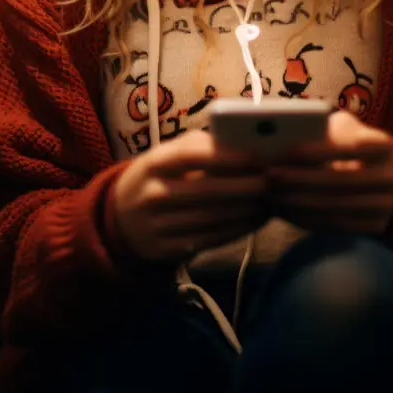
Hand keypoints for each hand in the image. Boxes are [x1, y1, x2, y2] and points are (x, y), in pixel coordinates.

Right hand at [112, 130, 268, 264]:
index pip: (191, 156)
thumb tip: (243, 143)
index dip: (226, 157)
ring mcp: (158, 225)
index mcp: (154, 163)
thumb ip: (199, 147)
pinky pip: (210, 239)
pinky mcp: (166, 250)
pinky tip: (255, 220)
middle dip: (245, 187)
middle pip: (206, 191)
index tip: (256, 158)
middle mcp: (153, 194)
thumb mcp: (166, 156)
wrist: (120, 219)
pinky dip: (238, 229)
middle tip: (272, 181)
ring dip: (247, 210)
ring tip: (270, 201)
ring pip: (213, 218)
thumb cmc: (158, 177)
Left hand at [266, 110, 392, 235]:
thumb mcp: (346, 128)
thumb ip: (324, 128)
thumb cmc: (351, 142)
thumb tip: (288, 136)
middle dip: (300, 180)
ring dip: (297, 203)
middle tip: (269, 175)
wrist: (386, 177)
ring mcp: (384, 208)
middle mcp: (390, 179)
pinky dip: (304, 219)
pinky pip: (333, 226)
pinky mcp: (371, 229)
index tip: (286, 153)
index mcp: (384, 147)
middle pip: (339, 182)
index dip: (316, 152)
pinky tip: (282, 210)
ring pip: (334, 208)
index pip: (348, 149)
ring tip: (270, 194)